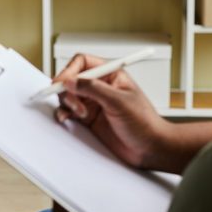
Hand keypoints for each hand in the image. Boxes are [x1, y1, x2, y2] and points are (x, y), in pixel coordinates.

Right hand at [53, 53, 170, 168]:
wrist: (149, 148)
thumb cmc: (145, 122)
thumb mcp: (119, 101)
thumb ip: (93, 89)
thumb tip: (71, 81)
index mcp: (111, 75)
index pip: (83, 63)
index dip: (70, 70)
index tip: (62, 83)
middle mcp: (100, 87)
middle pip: (72, 79)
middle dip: (67, 90)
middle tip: (71, 102)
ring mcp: (93, 102)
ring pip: (68, 95)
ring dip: (67, 103)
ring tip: (80, 113)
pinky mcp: (88, 118)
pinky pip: (69, 111)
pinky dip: (63, 114)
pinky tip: (67, 118)